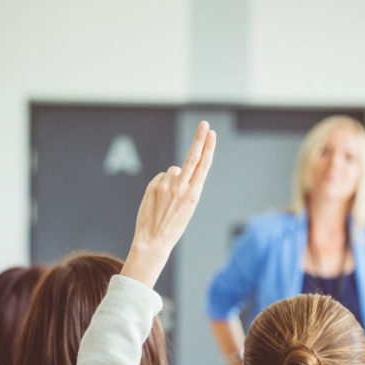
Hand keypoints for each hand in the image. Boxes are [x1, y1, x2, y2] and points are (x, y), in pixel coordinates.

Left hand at [121, 122, 215, 287]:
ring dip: (173, 179)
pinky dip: (162, 184)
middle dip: (199, 139)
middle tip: (204, 124)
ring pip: (174, 170)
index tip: (211, 133)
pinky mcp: (153, 186)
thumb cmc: (173, 225)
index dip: (208, 147)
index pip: (203, 165)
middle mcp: (181, 187)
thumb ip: (187, 185)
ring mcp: (166, 185)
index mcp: (194, 194)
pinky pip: (161, 178)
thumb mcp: (188, 206)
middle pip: (192, 157)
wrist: (153, 240)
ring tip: (169, 200)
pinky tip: (159, 200)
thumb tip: (178, 168)